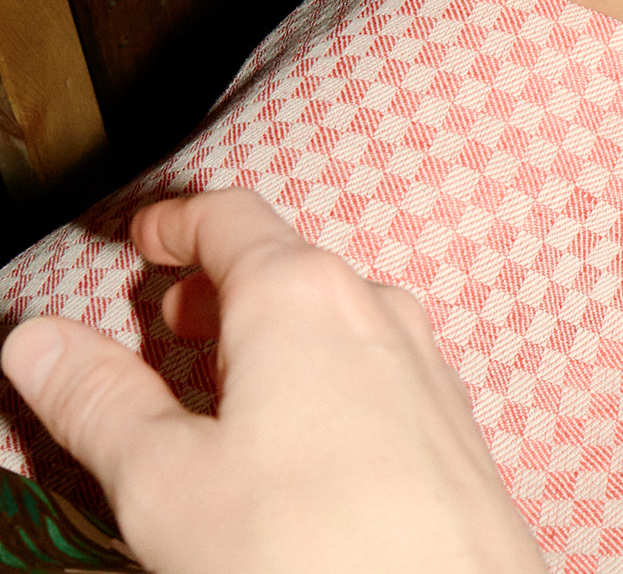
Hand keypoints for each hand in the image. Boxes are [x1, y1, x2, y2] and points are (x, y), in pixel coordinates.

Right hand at [0, 190, 546, 573]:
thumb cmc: (311, 555)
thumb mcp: (166, 483)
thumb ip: (98, 402)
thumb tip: (39, 343)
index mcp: (299, 294)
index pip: (229, 216)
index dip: (174, 222)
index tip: (142, 237)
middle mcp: (373, 309)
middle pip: (283, 264)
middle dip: (218, 285)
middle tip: (168, 321)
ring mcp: (422, 364)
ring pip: (333, 318)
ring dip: (272, 335)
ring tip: (226, 385)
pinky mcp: (449, 423)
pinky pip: (372, 370)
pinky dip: (320, 378)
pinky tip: (297, 445)